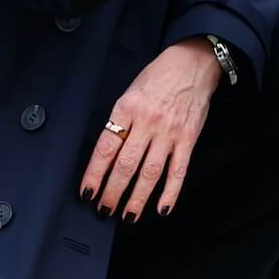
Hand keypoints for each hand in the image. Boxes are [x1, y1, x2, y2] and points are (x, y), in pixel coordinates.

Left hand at [78, 40, 220, 220]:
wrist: (192, 63)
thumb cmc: (158, 77)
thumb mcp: (130, 91)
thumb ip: (121, 120)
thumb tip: (108, 154)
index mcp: (127, 108)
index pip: (105, 148)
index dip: (94, 174)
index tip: (87, 192)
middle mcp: (147, 122)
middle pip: (125, 165)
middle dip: (112, 192)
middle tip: (104, 209)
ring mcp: (169, 132)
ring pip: (150, 173)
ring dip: (137, 198)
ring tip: (127, 216)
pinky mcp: (188, 138)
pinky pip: (178, 171)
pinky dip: (170, 193)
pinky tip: (161, 208)